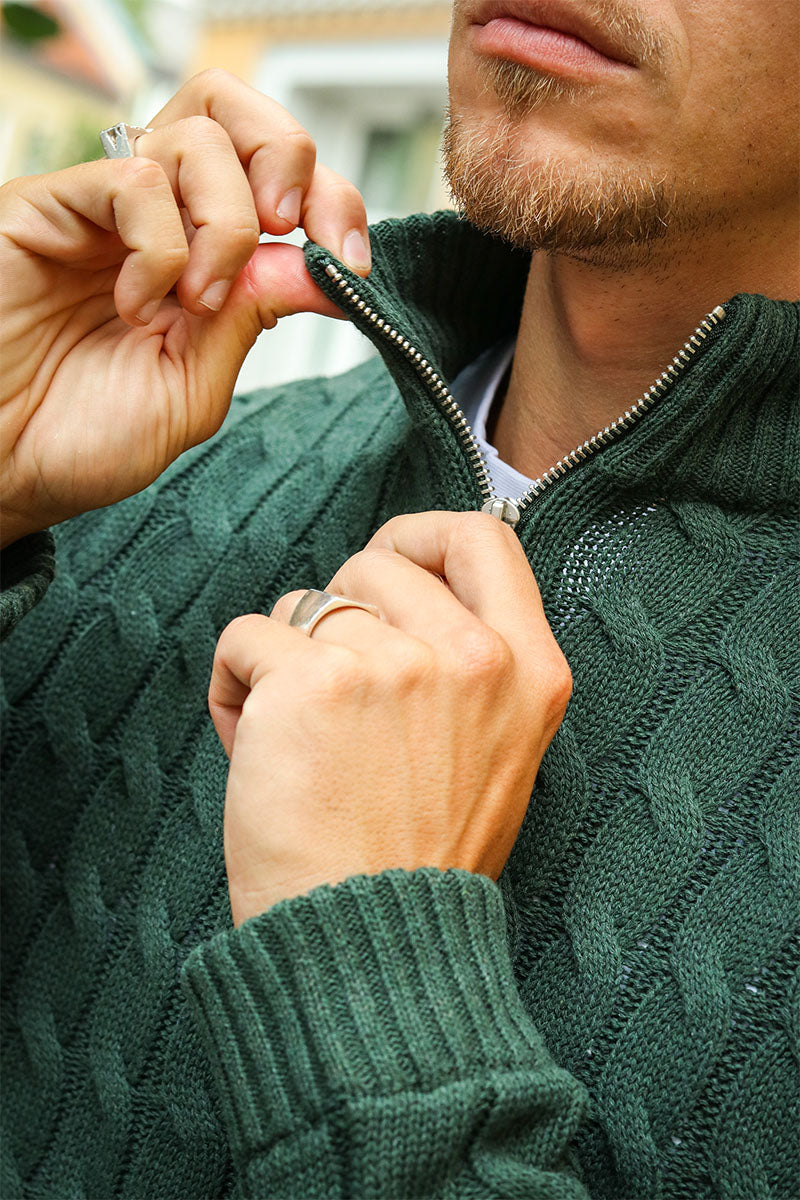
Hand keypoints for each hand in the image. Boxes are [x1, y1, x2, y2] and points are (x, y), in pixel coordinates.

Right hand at [0, 69, 369, 546]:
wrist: (7, 469)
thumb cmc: (85, 438)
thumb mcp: (196, 385)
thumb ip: (252, 317)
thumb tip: (321, 266)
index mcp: (198, 255)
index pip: (274, 173)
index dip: (329, 197)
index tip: (348, 260)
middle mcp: (154, 218)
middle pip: (234, 112)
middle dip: (288, 162)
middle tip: (286, 232)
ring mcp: (102, 208)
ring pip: (196, 137)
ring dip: (224, 226)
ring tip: (193, 305)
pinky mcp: (48, 206)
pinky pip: (134, 182)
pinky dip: (160, 249)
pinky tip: (135, 305)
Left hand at [209, 511, 571, 926]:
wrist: (371, 947)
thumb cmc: (420, 861)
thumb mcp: (497, 756)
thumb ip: (473, 669)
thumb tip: (404, 595)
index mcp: (529, 672)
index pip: (484, 537)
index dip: (422, 537)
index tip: (387, 566)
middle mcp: (472, 657)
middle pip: (373, 563)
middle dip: (335, 611)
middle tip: (329, 687)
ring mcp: (393, 666)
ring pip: (301, 603)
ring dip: (282, 659)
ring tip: (294, 737)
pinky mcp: (311, 683)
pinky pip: (244, 636)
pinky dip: (232, 684)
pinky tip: (251, 741)